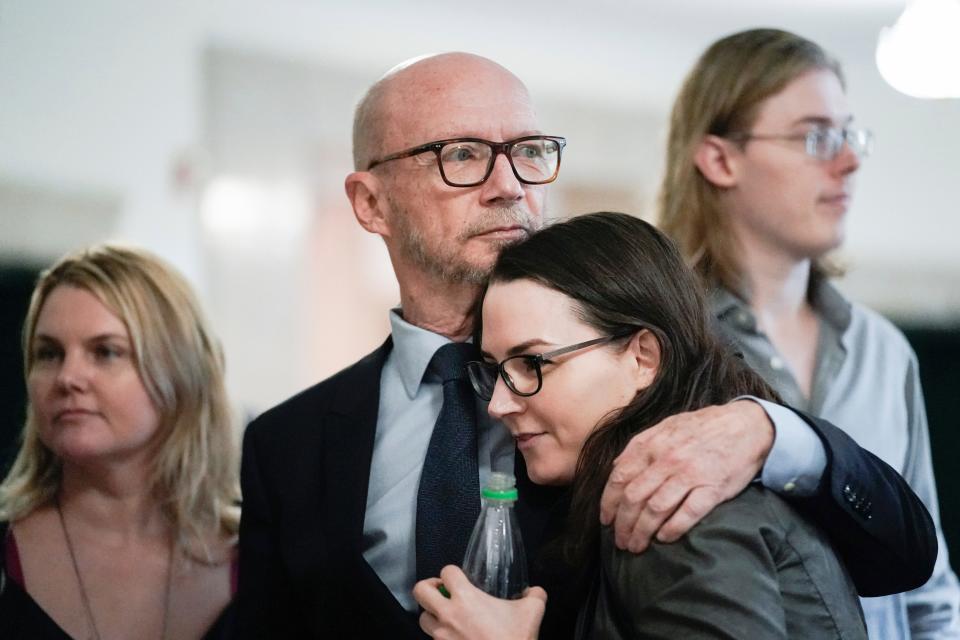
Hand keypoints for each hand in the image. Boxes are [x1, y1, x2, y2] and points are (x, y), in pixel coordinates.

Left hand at [413, 565, 546, 639]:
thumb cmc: (515, 639)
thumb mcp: (532, 611)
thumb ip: (534, 595)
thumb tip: (534, 591)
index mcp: (466, 598)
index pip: (447, 572)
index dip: (452, 572)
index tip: (459, 578)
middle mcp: (448, 615)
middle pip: (420, 591)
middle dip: (428, 587)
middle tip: (440, 590)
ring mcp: (442, 637)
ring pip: (422, 619)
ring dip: (431, 615)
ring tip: (444, 616)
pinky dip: (440, 637)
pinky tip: (454, 637)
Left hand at [599, 400, 773, 551]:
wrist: (746, 425)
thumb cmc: (703, 428)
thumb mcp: (666, 427)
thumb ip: (640, 446)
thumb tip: (617, 467)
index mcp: (651, 444)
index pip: (619, 477)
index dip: (608, 503)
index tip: (606, 520)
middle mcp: (667, 459)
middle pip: (633, 497)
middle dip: (622, 524)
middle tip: (621, 541)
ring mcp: (690, 474)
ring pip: (655, 509)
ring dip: (642, 532)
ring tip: (636, 546)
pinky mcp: (713, 488)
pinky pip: (687, 514)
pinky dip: (672, 529)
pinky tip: (664, 539)